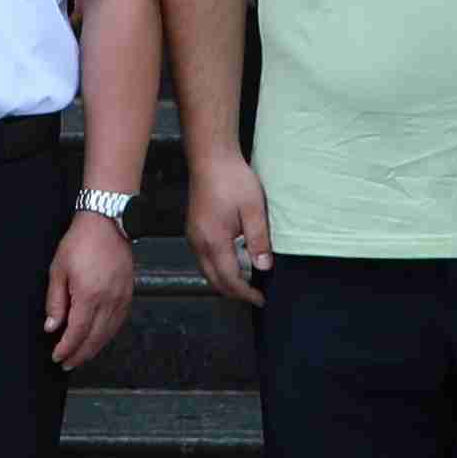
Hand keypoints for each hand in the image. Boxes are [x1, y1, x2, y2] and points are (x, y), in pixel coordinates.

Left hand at [45, 207, 135, 372]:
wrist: (107, 222)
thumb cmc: (81, 242)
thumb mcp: (58, 270)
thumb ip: (55, 301)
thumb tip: (52, 326)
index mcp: (89, 295)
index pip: (77, 333)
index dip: (67, 348)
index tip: (58, 357)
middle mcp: (109, 301)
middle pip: (94, 338)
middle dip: (80, 354)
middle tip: (67, 363)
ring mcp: (121, 298)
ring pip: (108, 333)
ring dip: (94, 348)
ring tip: (81, 356)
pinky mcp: (128, 294)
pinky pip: (118, 322)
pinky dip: (107, 335)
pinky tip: (98, 338)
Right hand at [191, 147, 273, 310]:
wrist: (211, 158)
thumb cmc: (233, 179)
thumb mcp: (254, 209)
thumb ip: (258, 240)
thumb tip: (263, 267)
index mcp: (214, 240)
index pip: (229, 279)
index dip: (245, 293)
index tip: (260, 299)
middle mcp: (199, 242)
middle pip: (214, 280)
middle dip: (234, 293)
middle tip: (254, 296)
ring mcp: (193, 236)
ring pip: (207, 271)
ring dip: (225, 281)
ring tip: (246, 283)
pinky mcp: (193, 229)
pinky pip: (204, 259)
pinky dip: (217, 269)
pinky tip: (232, 264)